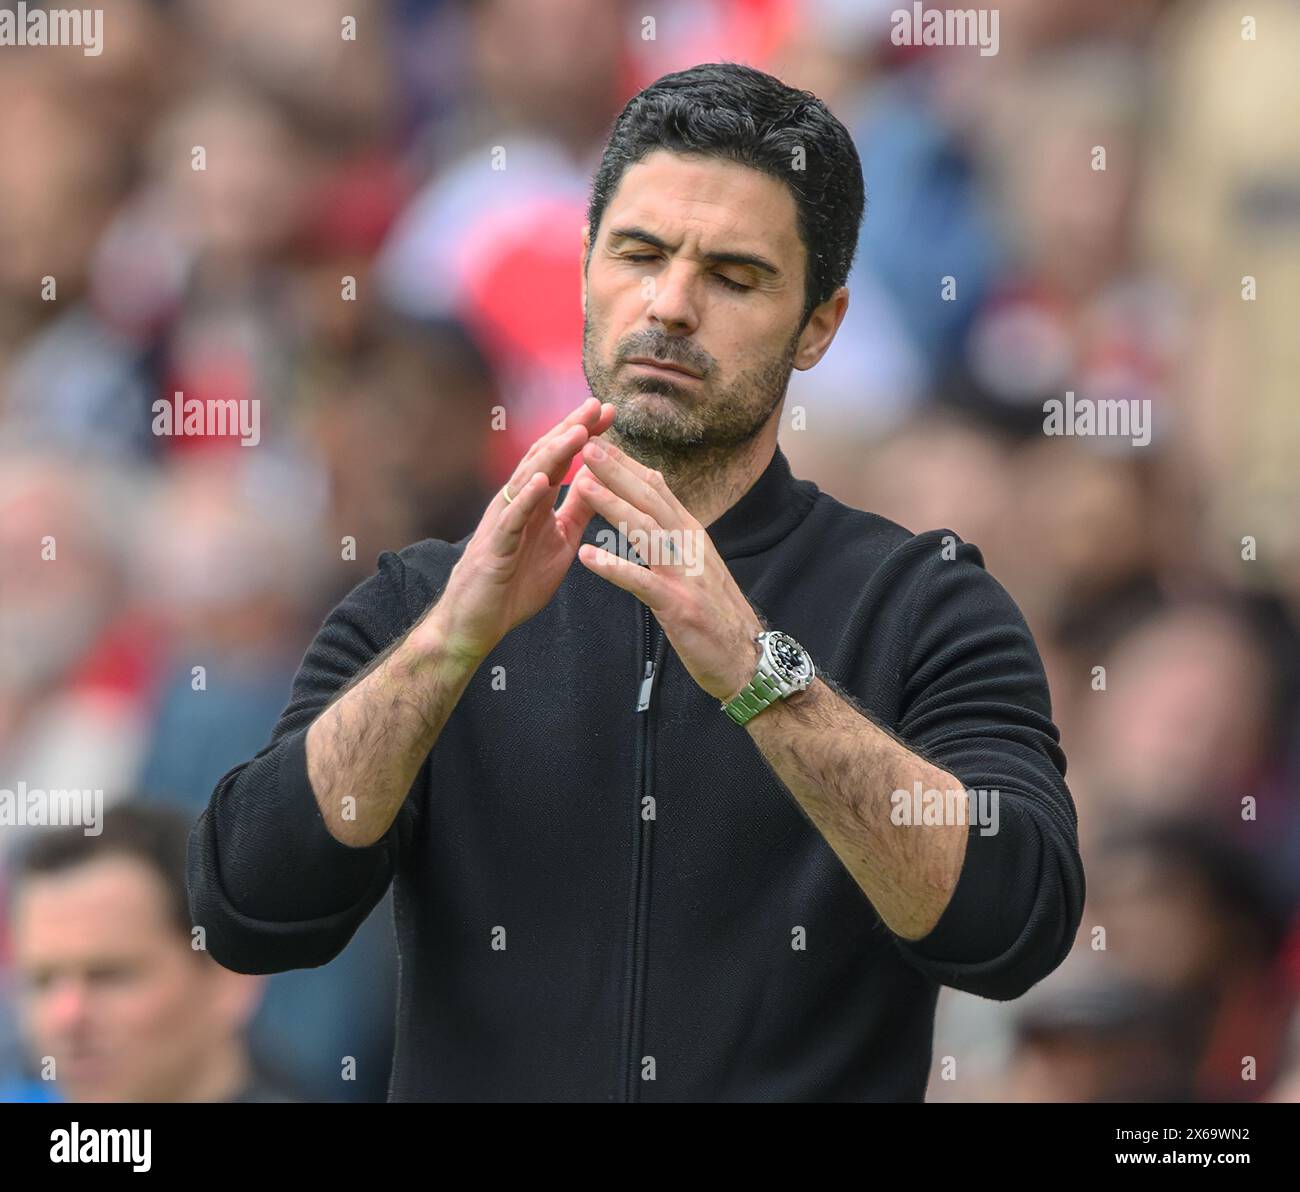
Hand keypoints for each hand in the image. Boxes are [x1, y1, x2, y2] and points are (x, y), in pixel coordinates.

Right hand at [414, 397, 615, 660]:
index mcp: (535, 502)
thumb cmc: (515, 583)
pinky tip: (542, 481)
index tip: (609, 412)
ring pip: (528, 480)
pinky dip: (526, 498)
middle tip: (597, 405)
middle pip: (544, 457)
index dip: (584, 434)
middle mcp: (516, 503)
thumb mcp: (560, 543)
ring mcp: (503, 522)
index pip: (561, 459)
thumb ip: (577, 514)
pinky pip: (511, 519)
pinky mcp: (495, 547)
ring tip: (577, 432)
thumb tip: (600, 484)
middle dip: (571, 430)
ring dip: (553, 455)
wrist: (479, 621)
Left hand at [572, 438, 763, 701]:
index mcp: (691, 534)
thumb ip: (673, 538)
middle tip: (586, 446)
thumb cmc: (716, 611)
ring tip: (582, 487)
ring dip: (612, 506)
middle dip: (617, 471)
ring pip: (645, 531)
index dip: (628, 465)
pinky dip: (614, 568)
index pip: (657, 489)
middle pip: (650, 499)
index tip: (599, 442)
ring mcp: (685, 574)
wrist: (746, 657)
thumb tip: (649, 512)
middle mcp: (689, 546)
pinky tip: (586, 558)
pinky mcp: (679, 606)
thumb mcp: (695, 565)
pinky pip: (641, 582)